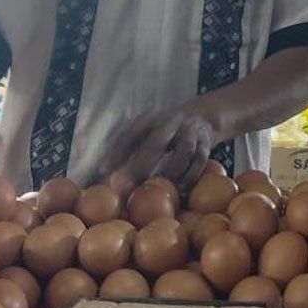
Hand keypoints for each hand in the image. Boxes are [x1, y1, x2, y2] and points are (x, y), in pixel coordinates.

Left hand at [98, 101, 220, 196]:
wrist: (202, 117)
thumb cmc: (163, 132)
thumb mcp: (146, 130)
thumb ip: (127, 147)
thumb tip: (102, 174)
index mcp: (150, 118)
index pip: (131, 133)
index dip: (116, 152)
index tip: (103, 171)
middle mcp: (170, 122)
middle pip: (155, 143)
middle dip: (140, 166)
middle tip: (127, 186)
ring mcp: (190, 132)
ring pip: (182, 152)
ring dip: (170, 172)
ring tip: (158, 189)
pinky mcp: (205, 143)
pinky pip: (199, 161)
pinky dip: (190, 177)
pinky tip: (180, 191)